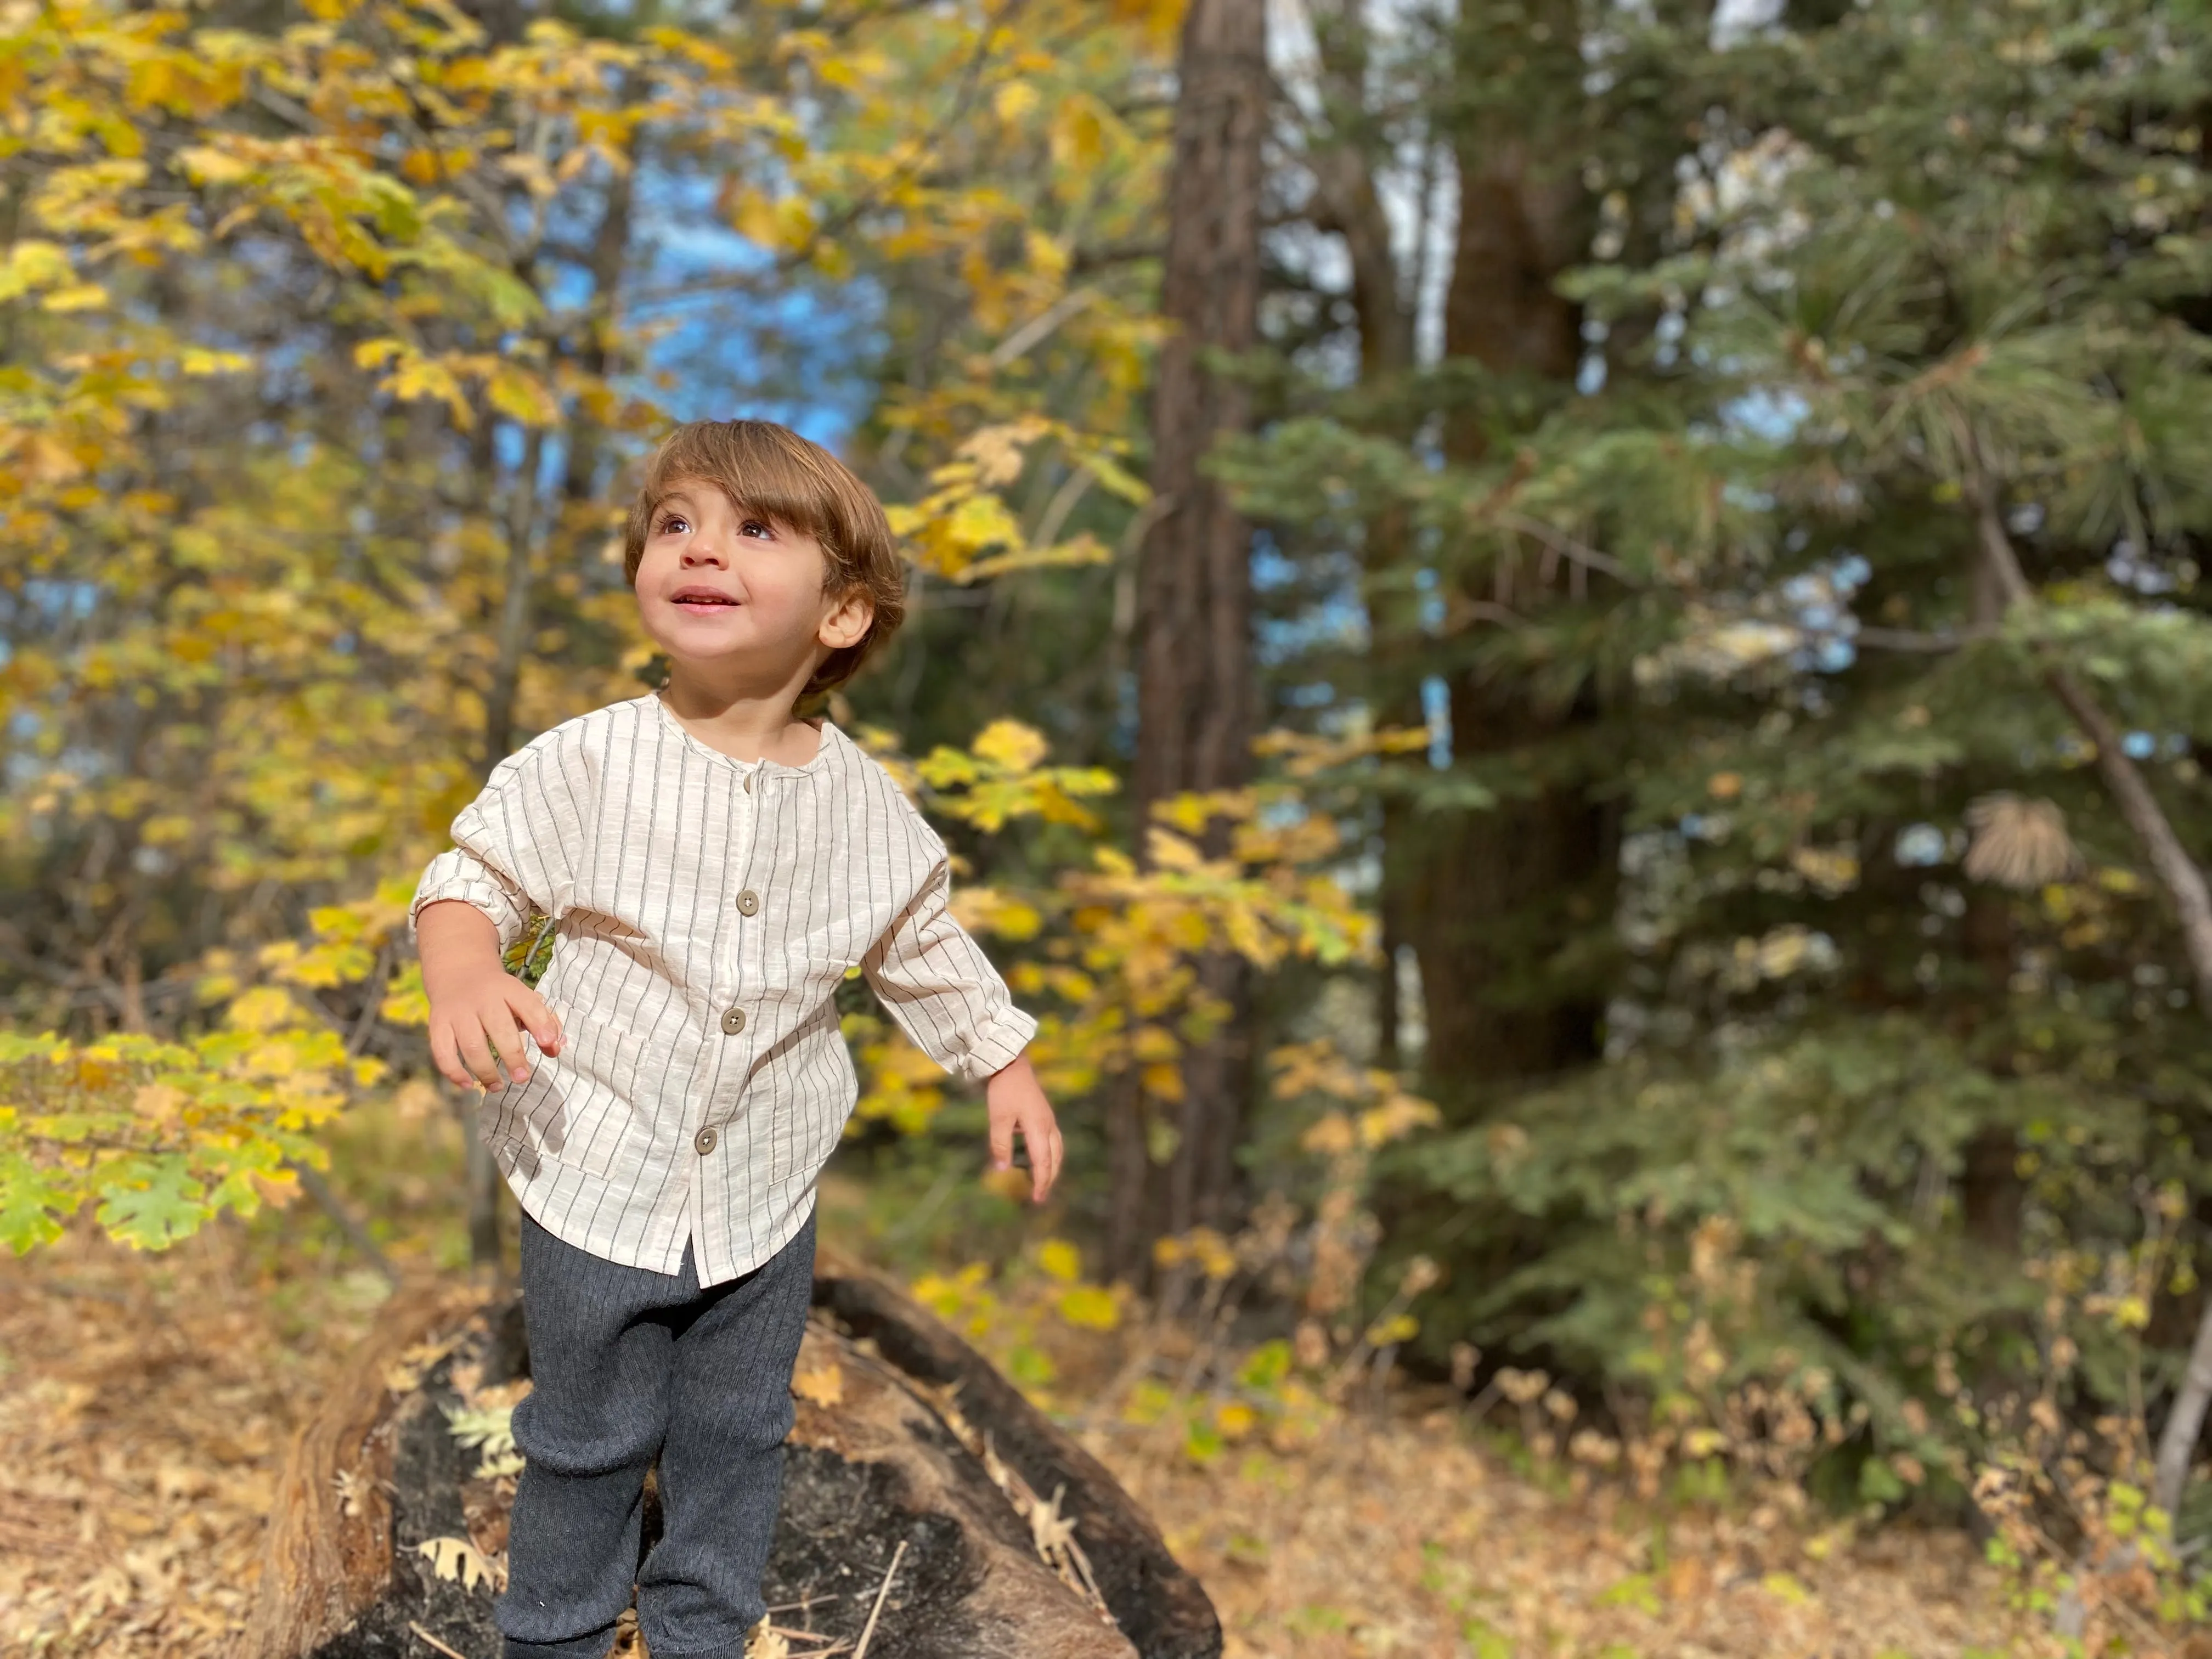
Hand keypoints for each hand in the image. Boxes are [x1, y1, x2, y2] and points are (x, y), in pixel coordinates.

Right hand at [417, 900, 562, 1089]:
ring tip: (497, 1086)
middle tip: (522, 1077)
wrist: (458, 972)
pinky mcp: (438, 1025)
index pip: (528, 1005)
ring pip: (471, 1045)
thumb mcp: (523, 998)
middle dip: (512, 1056)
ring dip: (485, 1070)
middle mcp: (483, 999)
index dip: (540, 1023)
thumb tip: (555, 1048)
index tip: (549, 1043)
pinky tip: (467, 1084)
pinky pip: (442, 1052)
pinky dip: (453, 1072)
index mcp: (509, 989)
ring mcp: (458, 1012)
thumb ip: (544, 1021)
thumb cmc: (500, 995)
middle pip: (499, 1028)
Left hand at [984, 1053, 1061, 1203]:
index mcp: (1038, 1128)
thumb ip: (1000, 1145)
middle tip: (1039, 1196)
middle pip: (1055, 1158)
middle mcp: (1048, 1125)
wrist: (1011, 1064)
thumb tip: (1002, 1170)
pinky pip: (1052, 1140)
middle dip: (1049, 1178)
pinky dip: (1049, 1154)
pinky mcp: (1044, 1114)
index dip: (1040, 1182)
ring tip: (1042, 1180)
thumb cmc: (1003, 1090)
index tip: (1036, 1198)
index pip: (1043, 1162)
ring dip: (1051, 1167)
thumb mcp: (998, 1118)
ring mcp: (1048, 1119)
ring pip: (1057, 1149)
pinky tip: (1039, 1157)